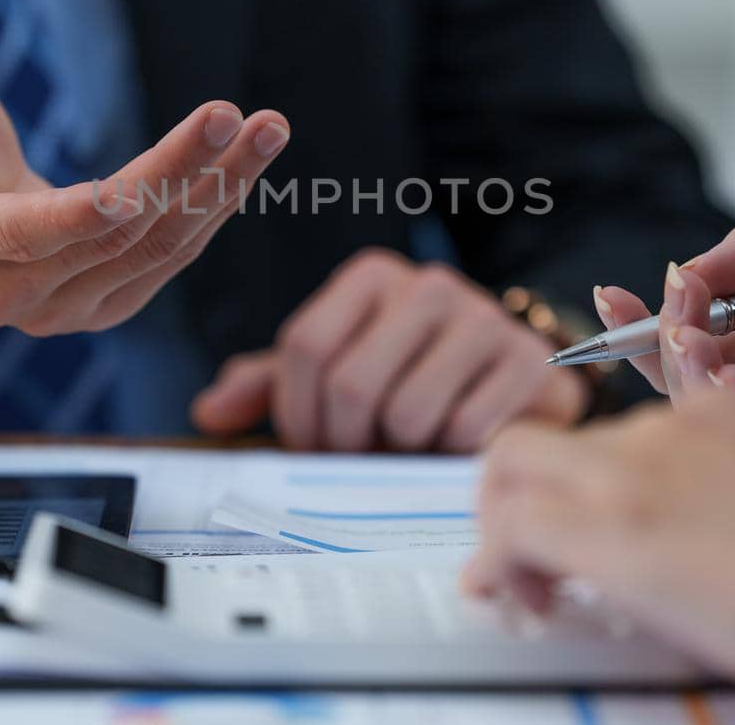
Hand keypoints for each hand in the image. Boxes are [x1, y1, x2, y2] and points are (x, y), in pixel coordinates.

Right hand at [0, 0, 289, 344]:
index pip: (23, 234)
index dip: (78, 216)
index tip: (136, 188)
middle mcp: (7, 295)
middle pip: (112, 235)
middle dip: (179, 172)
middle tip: (232, 115)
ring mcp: (62, 312)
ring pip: (157, 250)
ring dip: (221, 189)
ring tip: (269, 128)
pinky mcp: (108, 308)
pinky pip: (172, 258)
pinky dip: (214, 208)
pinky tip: (247, 159)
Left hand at [191, 248, 584, 451]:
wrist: (516, 378)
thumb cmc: (411, 375)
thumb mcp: (337, 368)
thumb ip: (271, 384)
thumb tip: (207, 411)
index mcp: (371, 276)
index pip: (305, 346)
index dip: (297, 413)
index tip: (311, 445)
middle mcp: (428, 284)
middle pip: (351, 385)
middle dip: (346, 443)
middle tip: (361, 457)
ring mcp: (483, 319)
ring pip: (406, 415)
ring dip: (400, 453)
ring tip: (410, 445)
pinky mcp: (527, 363)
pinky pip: (464, 433)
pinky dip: (449, 458)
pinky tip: (454, 446)